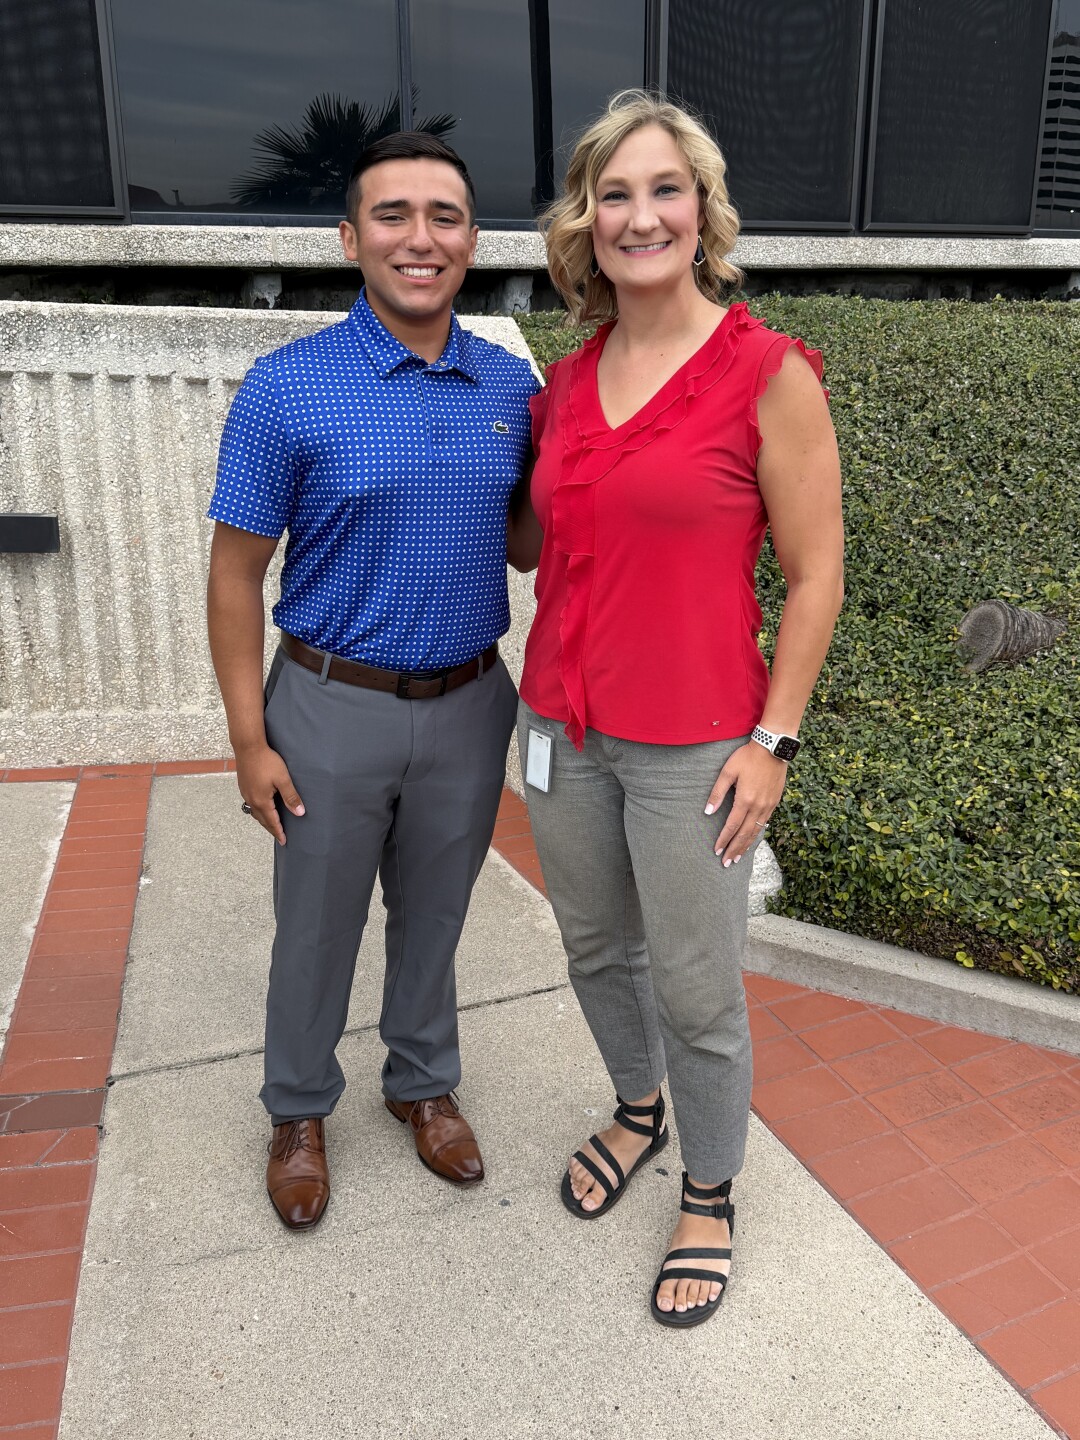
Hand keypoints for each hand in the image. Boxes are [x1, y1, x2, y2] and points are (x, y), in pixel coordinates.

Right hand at [235, 743, 304, 844]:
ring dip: (264, 820)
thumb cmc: (267, 761)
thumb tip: (300, 813)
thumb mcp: (283, 779)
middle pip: (262, 820)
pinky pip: (251, 804)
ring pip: (255, 812)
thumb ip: (291, 797)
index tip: (284, 841)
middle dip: (271, 829)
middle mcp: (251, 800)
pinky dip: (258, 811)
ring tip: (272, 824)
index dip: (279, 832)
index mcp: (261, 801)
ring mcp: (245, 793)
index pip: (272, 822)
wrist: (248, 746)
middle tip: (279, 836)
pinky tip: (262, 807)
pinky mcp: (243, 786)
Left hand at [706, 742, 787, 866]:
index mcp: (744, 800)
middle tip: (726, 863)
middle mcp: (758, 806)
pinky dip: (757, 834)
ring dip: (746, 845)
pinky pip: (764, 823)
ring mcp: (768, 805)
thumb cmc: (747, 757)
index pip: (731, 826)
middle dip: (734, 849)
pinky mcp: (775, 801)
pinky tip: (751, 839)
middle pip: (744, 834)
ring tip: (738, 858)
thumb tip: (707, 812)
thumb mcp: (728, 771)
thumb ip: (717, 793)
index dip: (723, 840)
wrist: (773, 748)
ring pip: (756, 831)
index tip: (716, 851)